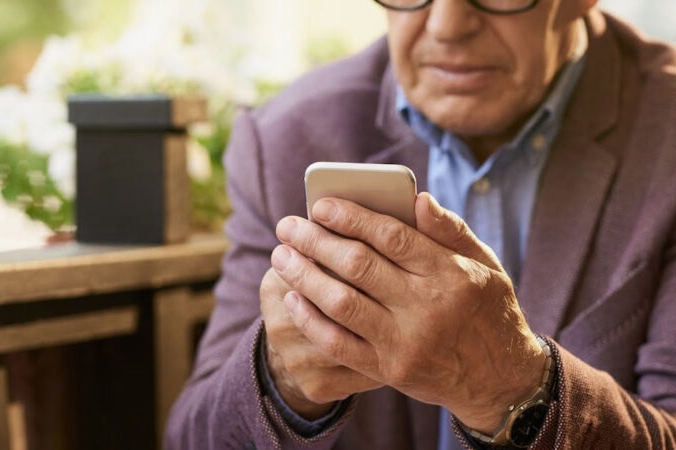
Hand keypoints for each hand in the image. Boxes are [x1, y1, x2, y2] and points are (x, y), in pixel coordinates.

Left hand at [270, 193, 545, 431]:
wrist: (501, 380)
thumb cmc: (488, 310)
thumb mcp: (486, 265)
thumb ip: (451, 230)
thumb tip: (417, 198)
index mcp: (450, 274)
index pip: (391, 236)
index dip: (350, 217)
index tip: (319, 205)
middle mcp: (426, 307)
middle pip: (357, 266)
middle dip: (315, 241)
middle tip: (287, 226)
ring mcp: (406, 342)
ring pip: (341, 303)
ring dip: (304, 276)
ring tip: (281, 256)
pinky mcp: (390, 370)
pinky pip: (339, 344)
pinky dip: (311, 319)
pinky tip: (293, 299)